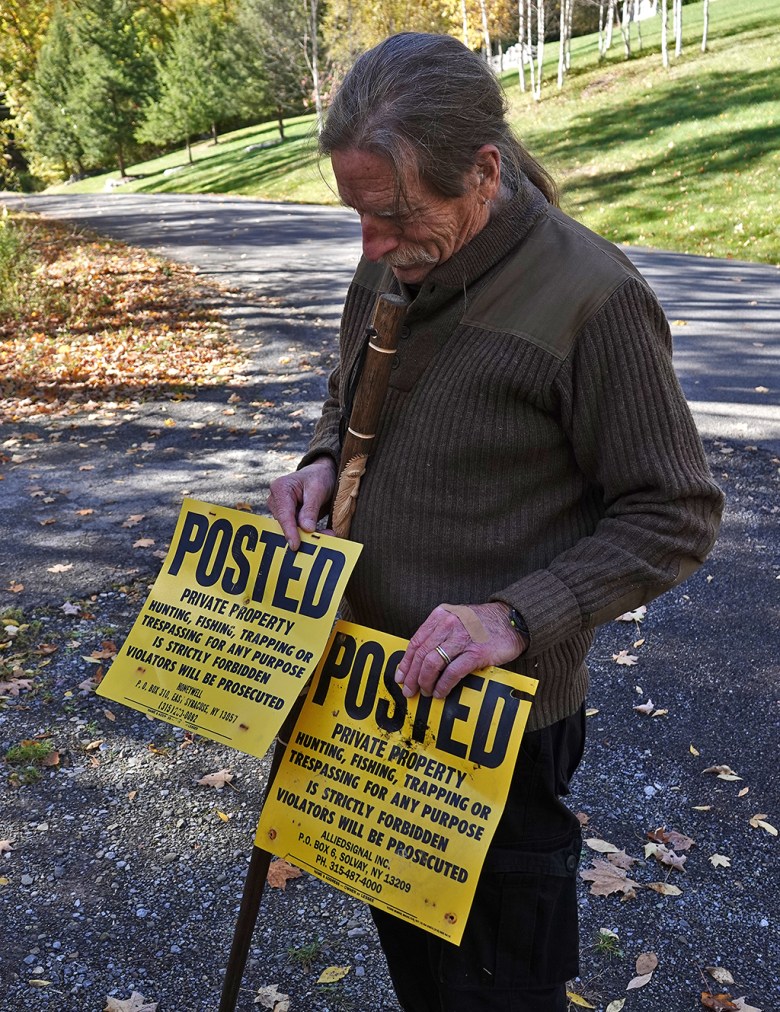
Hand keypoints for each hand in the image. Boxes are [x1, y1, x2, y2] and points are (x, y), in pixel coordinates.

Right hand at [267, 457, 335, 549]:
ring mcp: (281, 510)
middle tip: (322, 540)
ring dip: (309, 535)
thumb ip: (311, 509)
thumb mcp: (318, 489)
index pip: (284, 514)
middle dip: (302, 534)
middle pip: (286, 523)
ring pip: (292, 529)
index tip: (295, 545)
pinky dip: (310, 534)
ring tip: (328, 535)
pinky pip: (297, 529)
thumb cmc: (319, 477)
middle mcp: (276, 500)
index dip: (289, 531)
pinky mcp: (289, 518)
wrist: (322, 473)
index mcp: (280, 488)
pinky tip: (324, 535)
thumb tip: (306, 529)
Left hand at [395, 602, 527, 699]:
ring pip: (433, 663)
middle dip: (413, 676)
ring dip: (426, 682)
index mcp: (441, 615)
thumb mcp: (456, 619)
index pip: (416, 641)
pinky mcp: (476, 652)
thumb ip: (439, 634)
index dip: (406, 662)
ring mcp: (462, 637)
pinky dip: (443, 685)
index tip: (401, 677)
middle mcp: (449, 624)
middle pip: (422, 654)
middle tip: (410, 691)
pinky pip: (452, 672)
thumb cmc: (483, 624)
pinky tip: (441, 693)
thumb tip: (419, 660)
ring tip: (426, 692)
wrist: (513, 621)